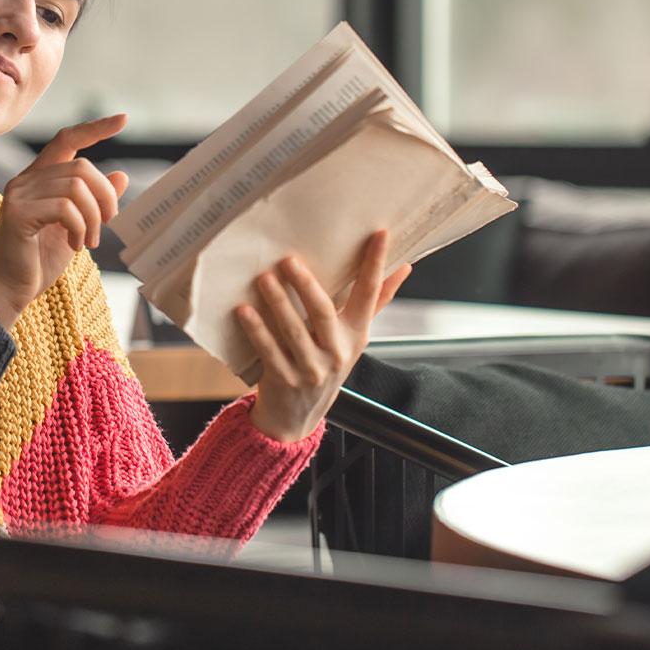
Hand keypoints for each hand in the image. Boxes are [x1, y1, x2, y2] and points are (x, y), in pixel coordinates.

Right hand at [0, 114, 129, 326]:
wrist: (8, 293)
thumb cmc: (37, 263)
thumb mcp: (76, 228)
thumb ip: (94, 202)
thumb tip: (121, 176)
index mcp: (38, 179)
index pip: (67, 140)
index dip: (95, 128)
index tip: (123, 120)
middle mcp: (25, 180)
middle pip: (82, 167)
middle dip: (105, 197)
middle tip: (106, 224)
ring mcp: (19, 194)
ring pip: (77, 187)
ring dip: (94, 217)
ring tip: (89, 241)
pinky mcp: (18, 213)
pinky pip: (66, 208)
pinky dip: (80, 228)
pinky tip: (75, 245)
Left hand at [236, 230, 410, 442]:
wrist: (298, 416)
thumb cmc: (326, 363)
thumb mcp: (353, 337)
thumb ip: (375, 301)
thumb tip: (405, 267)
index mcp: (356, 334)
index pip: (370, 295)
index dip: (376, 264)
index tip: (379, 233)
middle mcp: (337, 351)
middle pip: (324, 313)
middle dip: (306, 285)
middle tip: (288, 259)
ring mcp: (312, 369)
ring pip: (294, 331)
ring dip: (278, 303)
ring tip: (263, 278)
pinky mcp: (285, 380)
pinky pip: (270, 351)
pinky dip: (257, 330)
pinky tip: (244, 310)